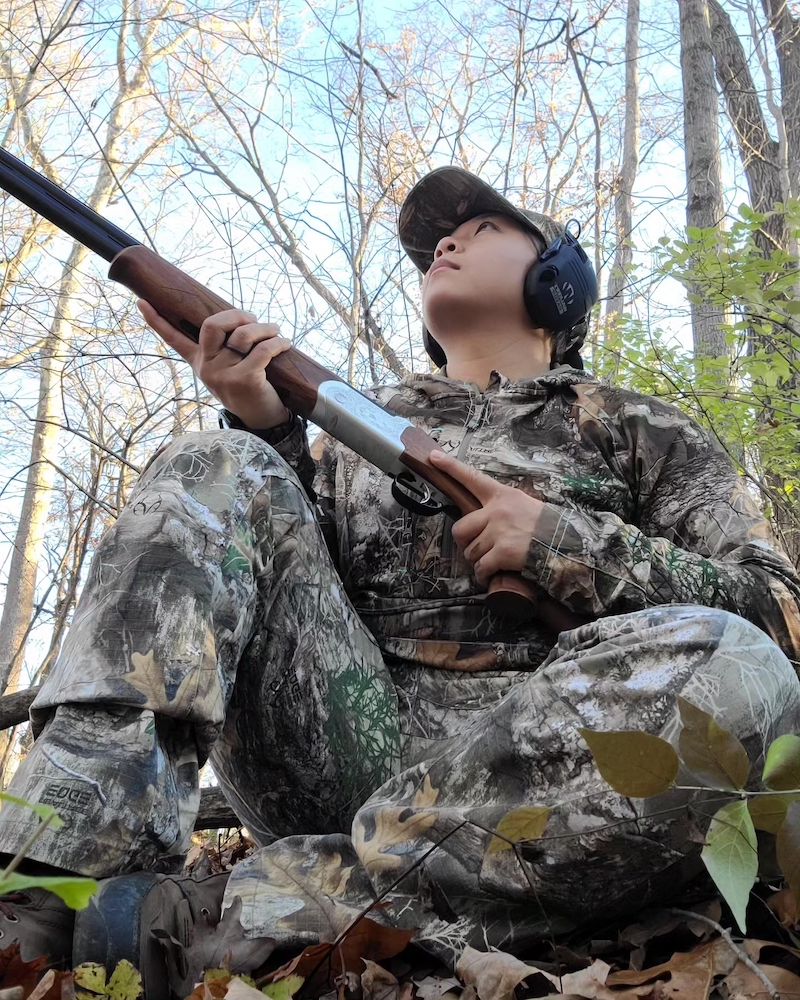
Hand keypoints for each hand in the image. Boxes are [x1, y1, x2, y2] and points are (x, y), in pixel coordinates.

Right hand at [138, 302, 291, 428]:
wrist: (262, 421)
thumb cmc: (249, 387)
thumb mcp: (230, 367)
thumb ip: (227, 347)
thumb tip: (241, 319)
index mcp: (199, 361)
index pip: (173, 339)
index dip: (157, 321)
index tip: (141, 302)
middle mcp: (206, 368)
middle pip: (212, 325)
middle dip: (237, 315)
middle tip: (255, 320)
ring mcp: (223, 375)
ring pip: (243, 336)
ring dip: (265, 328)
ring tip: (275, 332)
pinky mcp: (244, 380)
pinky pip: (262, 350)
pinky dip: (277, 343)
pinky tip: (284, 344)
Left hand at [429, 449, 544, 586]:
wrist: (566, 545)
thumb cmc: (546, 527)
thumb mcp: (525, 505)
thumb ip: (502, 507)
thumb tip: (483, 518)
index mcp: (502, 496)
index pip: (472, 478)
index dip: (451, 468)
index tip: (434, 458)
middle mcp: (497, 511)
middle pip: (460, 527)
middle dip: (465, 542)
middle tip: (477, 547)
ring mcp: (498, 531)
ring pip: (471, 551)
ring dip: (478, 560)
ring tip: (493, 560)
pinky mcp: (502, 552)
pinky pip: (481, 566)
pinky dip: (483, 574)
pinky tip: (490, 575)